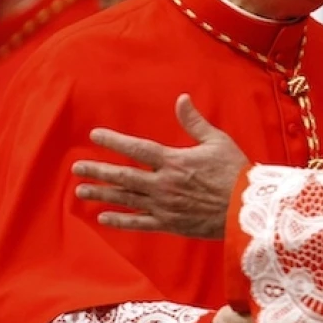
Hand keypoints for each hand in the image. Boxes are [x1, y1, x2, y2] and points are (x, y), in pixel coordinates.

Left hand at [73, 94, 245, 238]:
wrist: (246, 208)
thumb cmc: (234, 171)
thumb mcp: (217, 141)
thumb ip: (194, 121)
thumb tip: (181, 99)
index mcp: (174, 161)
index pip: (137, 149)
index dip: (114, 141)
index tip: (95, 136)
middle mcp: (163, 184)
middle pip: (123, 176)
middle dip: (98, 170)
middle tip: (77, 167)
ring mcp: (164, 206)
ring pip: (126, 199)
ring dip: (102, 193)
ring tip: (81, 190)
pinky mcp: (170, 224)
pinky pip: (139, 223)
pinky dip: (120, 221)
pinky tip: (103, 217)